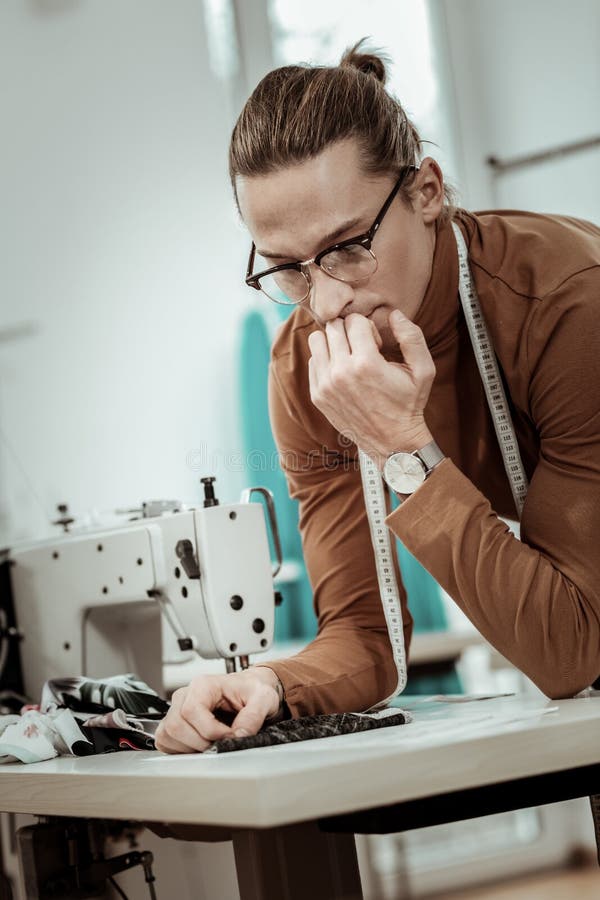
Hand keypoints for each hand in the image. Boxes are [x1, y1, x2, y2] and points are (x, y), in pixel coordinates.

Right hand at [155, 666, 282, 753]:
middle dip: (200, 742)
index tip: (229, 736)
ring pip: (168, 734)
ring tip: (211, 744)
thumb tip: (239, 735)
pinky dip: (180, 750)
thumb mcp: (263, 698)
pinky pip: (165, 742)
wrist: (249, 692)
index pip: (192, 711)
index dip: (210, 731)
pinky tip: (199, 746)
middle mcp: (186, 695)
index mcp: (204, 685)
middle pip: (176, 725)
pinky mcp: (174, 724)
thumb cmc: (252, 691)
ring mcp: (177, 709)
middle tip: (220, 743)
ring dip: (189, 748)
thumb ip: (254, 716)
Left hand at [308, 310, 434, 466]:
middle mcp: (341, 373)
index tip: (377, 344)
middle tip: (363, 349)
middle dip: (350, 331)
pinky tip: (343, 372)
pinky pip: (313, 361)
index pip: (354, 321)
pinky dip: (326, 360)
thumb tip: (393, 313)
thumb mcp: (423, 370)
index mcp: (366, 363)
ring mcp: (326, 385)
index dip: (368, 328)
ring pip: (317, 340)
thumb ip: (412, 337)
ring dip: (333, 342)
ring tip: (349, 356)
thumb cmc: (408, 405)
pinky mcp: (317, 395)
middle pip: (333, 327)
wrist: (393, 442)